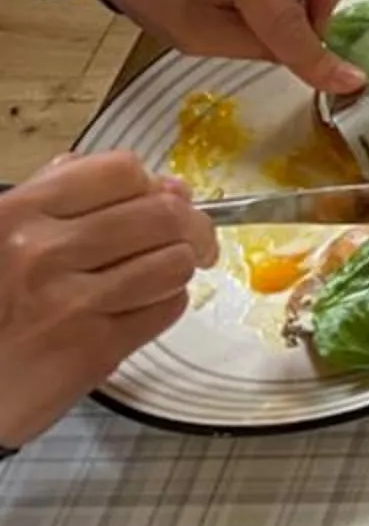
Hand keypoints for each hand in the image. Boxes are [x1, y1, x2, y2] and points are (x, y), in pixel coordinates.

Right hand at [0, 152, 216, 447]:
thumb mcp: (5, 232)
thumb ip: (69, 196)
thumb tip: (162, 184)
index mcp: (22, 213)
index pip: (123, 172)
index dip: (152, 185)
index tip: (163, 200)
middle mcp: (46, 254)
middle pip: (161, 215)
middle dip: (191, 225)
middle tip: (193, 239)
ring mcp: (72, 305)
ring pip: (173, 263)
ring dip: (179, 266)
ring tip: (161, 275)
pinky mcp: (92, 353)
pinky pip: (165, 310)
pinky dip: (166, 304)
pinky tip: (142, 307)